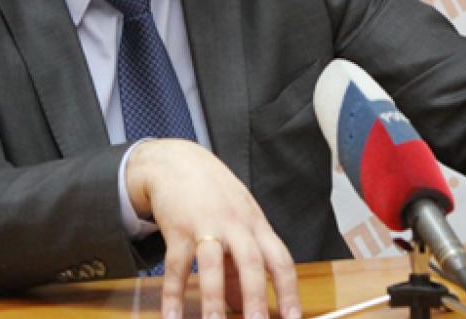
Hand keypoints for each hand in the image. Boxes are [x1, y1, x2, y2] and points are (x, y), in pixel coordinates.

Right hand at [125, 139, 300, 318]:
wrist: (179, 162)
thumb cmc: (215, 195)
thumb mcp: (236, 223)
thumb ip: (239, 266)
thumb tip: (243, 306)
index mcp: (256, 226)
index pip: (280, 260)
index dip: (289, 290)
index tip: (293, 318)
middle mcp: (236, 225)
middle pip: (251, 262)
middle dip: (256, 297)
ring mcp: (207, 225)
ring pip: (212, 264)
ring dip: (212, 299)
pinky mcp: (178, 228)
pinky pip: (176, 266)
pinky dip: (172, 294)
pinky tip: (172, 317)